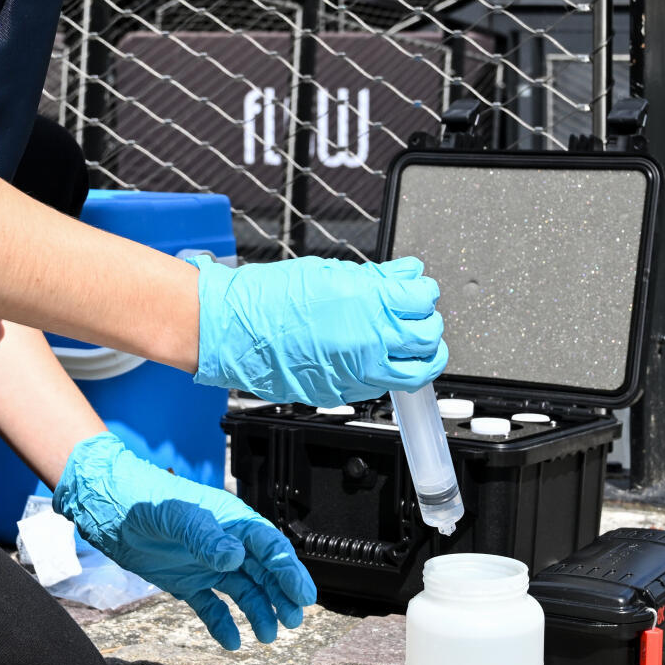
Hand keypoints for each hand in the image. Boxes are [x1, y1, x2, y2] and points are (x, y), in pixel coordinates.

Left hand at [54, 434, 316, 649]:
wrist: (109, 508)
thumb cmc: (147, 500)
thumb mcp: (179, 516)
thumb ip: (206, 538)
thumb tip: (235, 558)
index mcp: (232, 522)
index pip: (270, 547)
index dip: (289, 571)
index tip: (304, 596)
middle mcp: (225, 544)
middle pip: (263, 572)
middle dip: (281, 596)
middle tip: (293, 621)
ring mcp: (206, 565)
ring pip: (243, 591)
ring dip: (258, 612)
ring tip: (268, 635)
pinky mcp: (186, 582)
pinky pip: (211, 606)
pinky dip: (223, 624)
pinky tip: (233, 642)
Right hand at [185, 254, 447, 406]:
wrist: (236, 331)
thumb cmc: (270, 298)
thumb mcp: (330, 273)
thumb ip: (376, 278)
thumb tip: (406, 274)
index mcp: (369, 303)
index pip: (422, 298)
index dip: (422, 291)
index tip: (416, 289)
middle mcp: (370, 341)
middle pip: (428, 337)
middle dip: (428, 324)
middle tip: (418, 316)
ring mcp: (360, 371)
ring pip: (418, 373)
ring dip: (423, 356)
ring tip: (413, 345)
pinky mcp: (345, 391)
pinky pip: (385, 386)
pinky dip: (392, 372)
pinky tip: (380, 358)